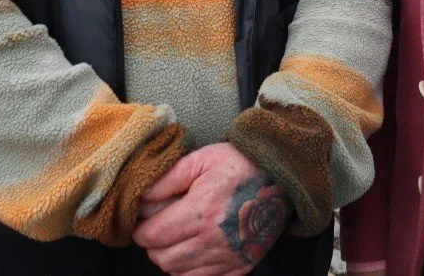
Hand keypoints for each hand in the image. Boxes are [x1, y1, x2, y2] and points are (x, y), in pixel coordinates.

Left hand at [133, 142, 287, 275]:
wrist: (282, 177)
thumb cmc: (240, 164)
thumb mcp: (202, 159)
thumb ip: (168, 178)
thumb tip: (140, 197)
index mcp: (201, 210)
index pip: (153, 235)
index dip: (140, 230)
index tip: (141, 222)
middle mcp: (213, 239)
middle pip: (163, 259)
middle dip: (153, 246)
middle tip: (157, 230)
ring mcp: (228, 256)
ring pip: (179, 273)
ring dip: (170, 259)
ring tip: (176, 239)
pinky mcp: (241, 266)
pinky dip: (191, 270)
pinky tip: (195, 250)